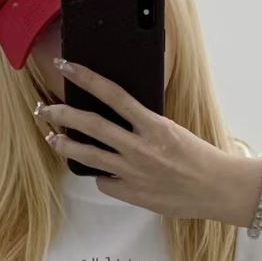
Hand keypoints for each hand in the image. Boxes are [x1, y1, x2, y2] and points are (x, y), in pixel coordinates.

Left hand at [36, 59, 256, 221]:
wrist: (216, 189)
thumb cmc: (199, 158)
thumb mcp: (172, 130)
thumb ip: (144, 125)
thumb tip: (119, 118)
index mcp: (154, 125)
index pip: (112, 94)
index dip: (85, 77)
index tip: (65, 66)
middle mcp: (140, 147)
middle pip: (90, 125)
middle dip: (62, 114)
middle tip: (45, 108)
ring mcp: (134, 172)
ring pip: (88, 156)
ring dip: (65, 145)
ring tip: (52, 137)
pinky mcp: (132, 194)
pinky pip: (105, 182)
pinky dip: (101, 176)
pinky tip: (102, 173)